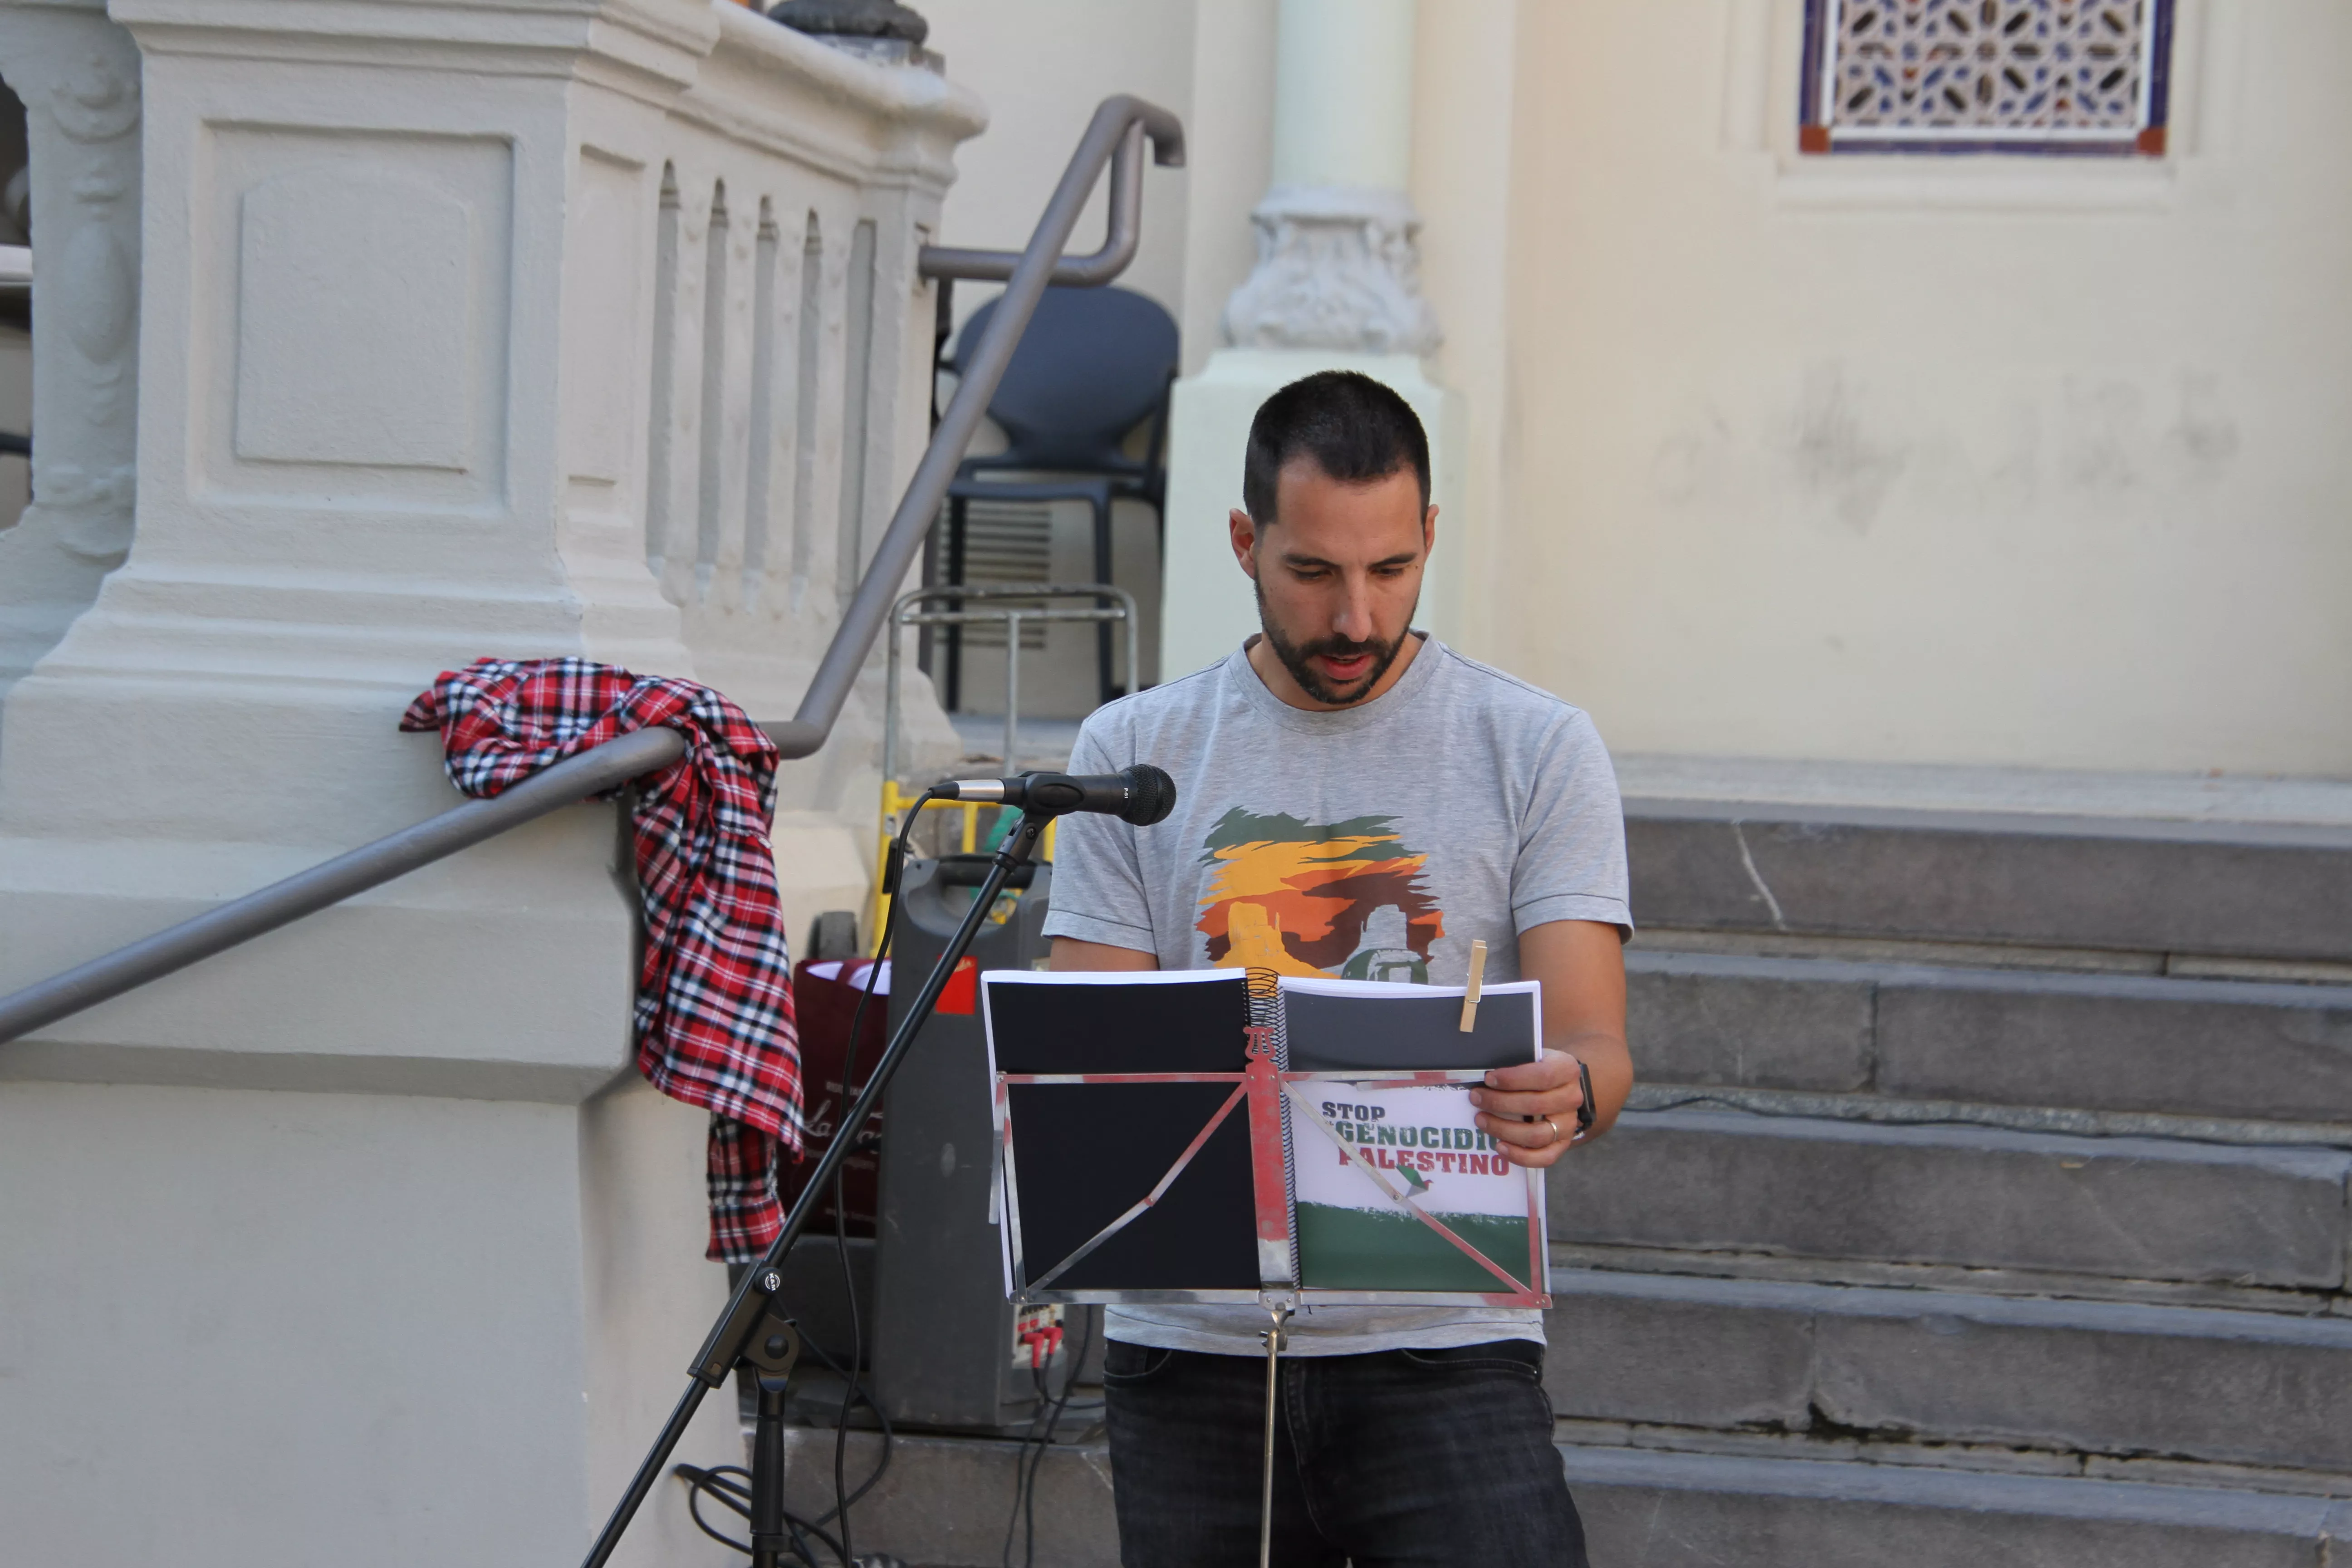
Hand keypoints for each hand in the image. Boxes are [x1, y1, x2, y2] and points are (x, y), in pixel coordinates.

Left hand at [1468, 1048, 1585, 1169]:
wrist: (1558, 1087)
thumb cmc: (1536, 1070)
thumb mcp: (1530, 1057)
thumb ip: (1513, 1063)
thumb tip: (1481, 1075)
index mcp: (1566, 1069)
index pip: (1542, 1076)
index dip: (1513, 1079)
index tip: (1488, 1079)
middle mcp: (1571, 1098)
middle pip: (1535, 1105)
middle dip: (1500, 1102)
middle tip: (1476, 1098)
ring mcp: (1568, 1124)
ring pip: (1537, 1134)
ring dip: (1504, 1129)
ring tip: (1481, 1120)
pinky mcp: (1562, 1144)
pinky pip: (1544, 1157)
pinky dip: (1520, 1156)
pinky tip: (1499, 1147)